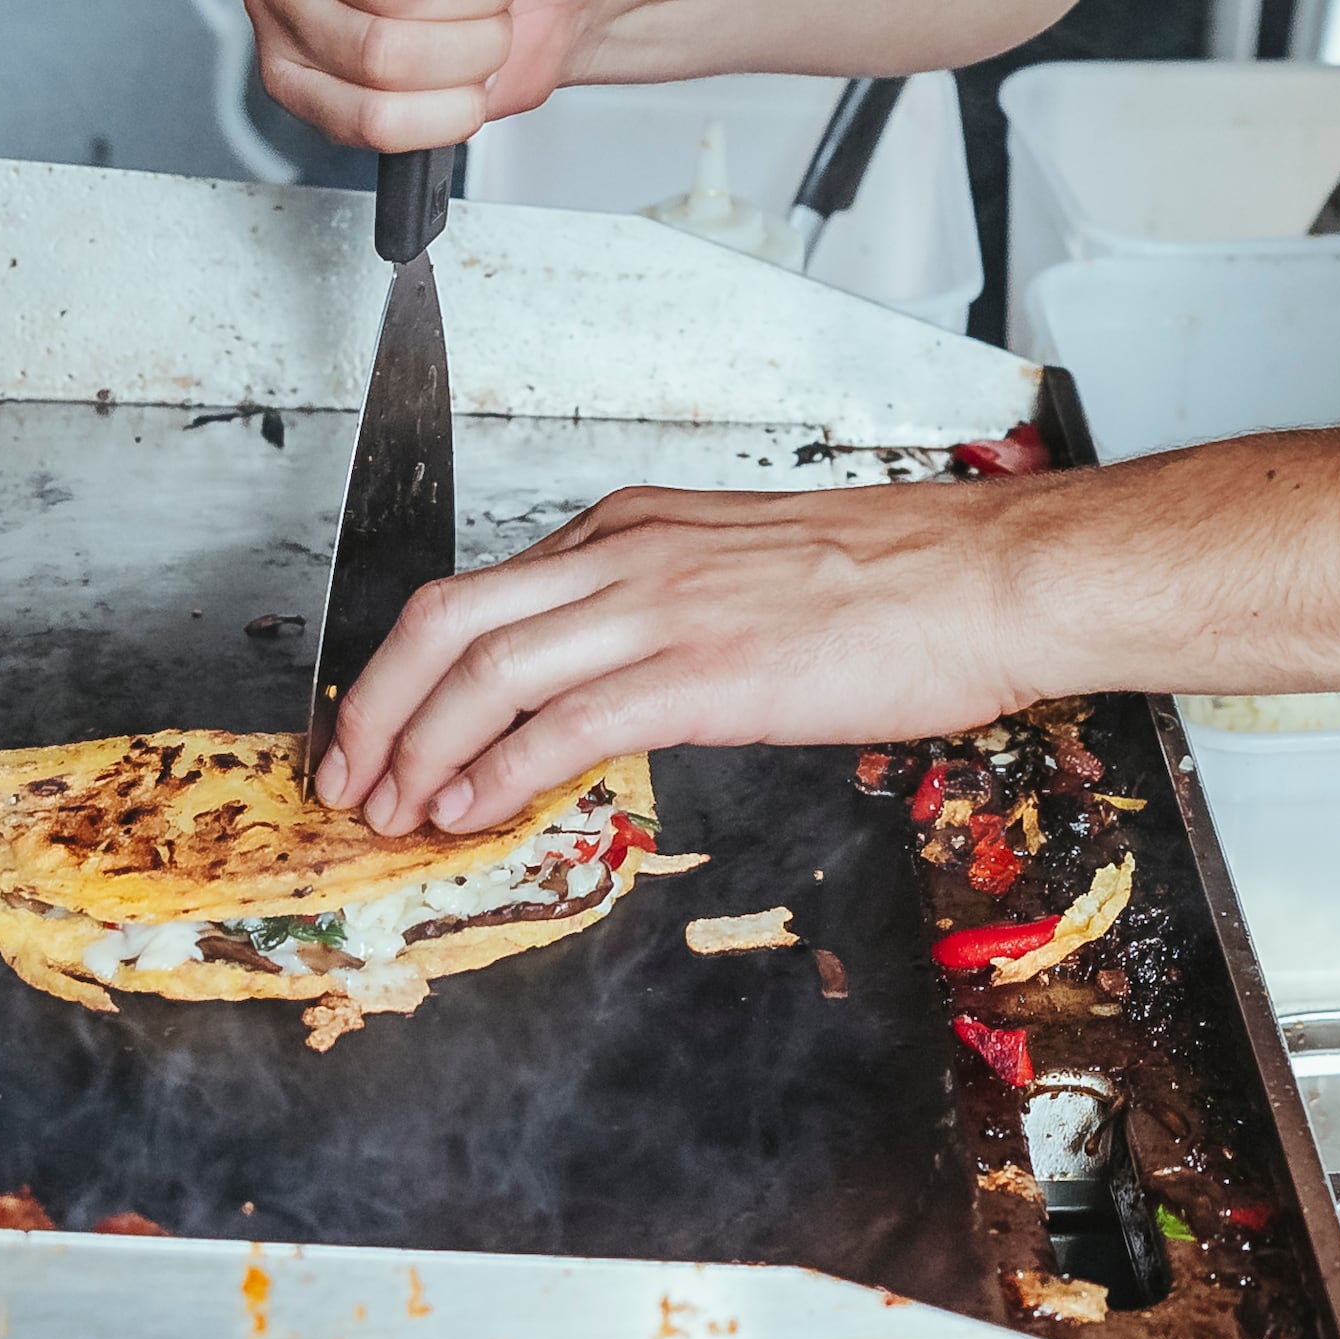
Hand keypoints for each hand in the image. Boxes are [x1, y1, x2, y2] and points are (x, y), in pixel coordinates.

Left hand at [311, 478, 1045, 827]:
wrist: (993, 577)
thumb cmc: (902, 582)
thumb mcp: (748, 568)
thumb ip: (664, 608)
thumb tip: (607, 682)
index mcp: (636, 526)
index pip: (477, 589)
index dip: (406, 668)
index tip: (380, 727)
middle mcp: (628, 552)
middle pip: (445, 618)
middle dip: (374, 706)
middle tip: (347, 777)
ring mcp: (662, 606)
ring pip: (483, 668)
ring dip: (417, 748)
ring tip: (392, 812)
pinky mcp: (703, 670)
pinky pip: (562, 721)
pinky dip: (497, 771)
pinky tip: (472, 811)